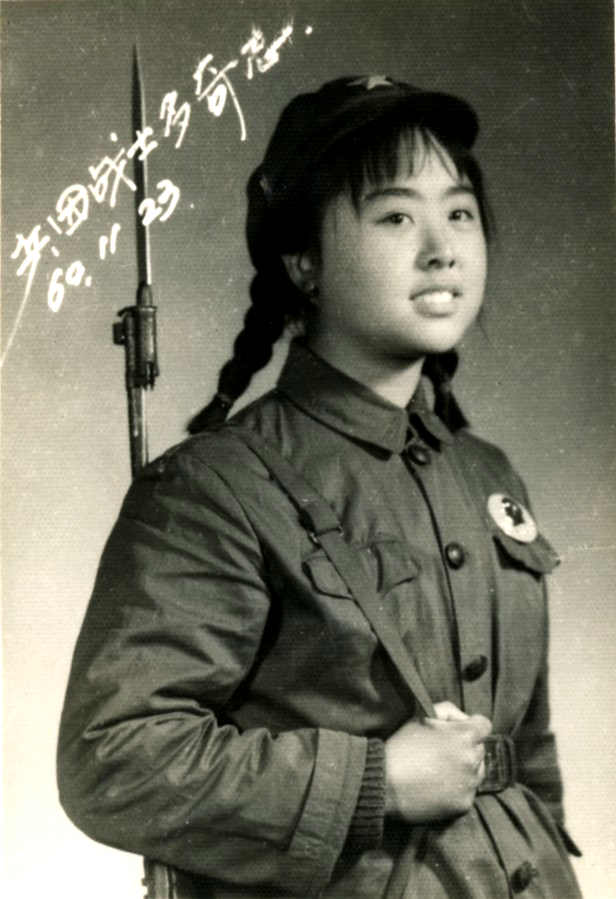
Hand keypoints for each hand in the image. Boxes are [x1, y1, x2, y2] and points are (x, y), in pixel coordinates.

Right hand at [384, 702, 491, 822]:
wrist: (385, 782)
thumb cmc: (402, 745)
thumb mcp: (422, 716)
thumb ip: (448, 710)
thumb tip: (464, 719)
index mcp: (465, 735)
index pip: (484, 725)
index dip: (472, 726)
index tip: (459, 731)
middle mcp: (472, 759)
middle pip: (480, 749)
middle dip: (466, 748)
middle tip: (442, 752)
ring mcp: (469, 784)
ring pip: (477, 772)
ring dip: (465, 769)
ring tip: (440, 770)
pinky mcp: (464, 804)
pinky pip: (468, 792)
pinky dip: (457, 789)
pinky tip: (438, 786)